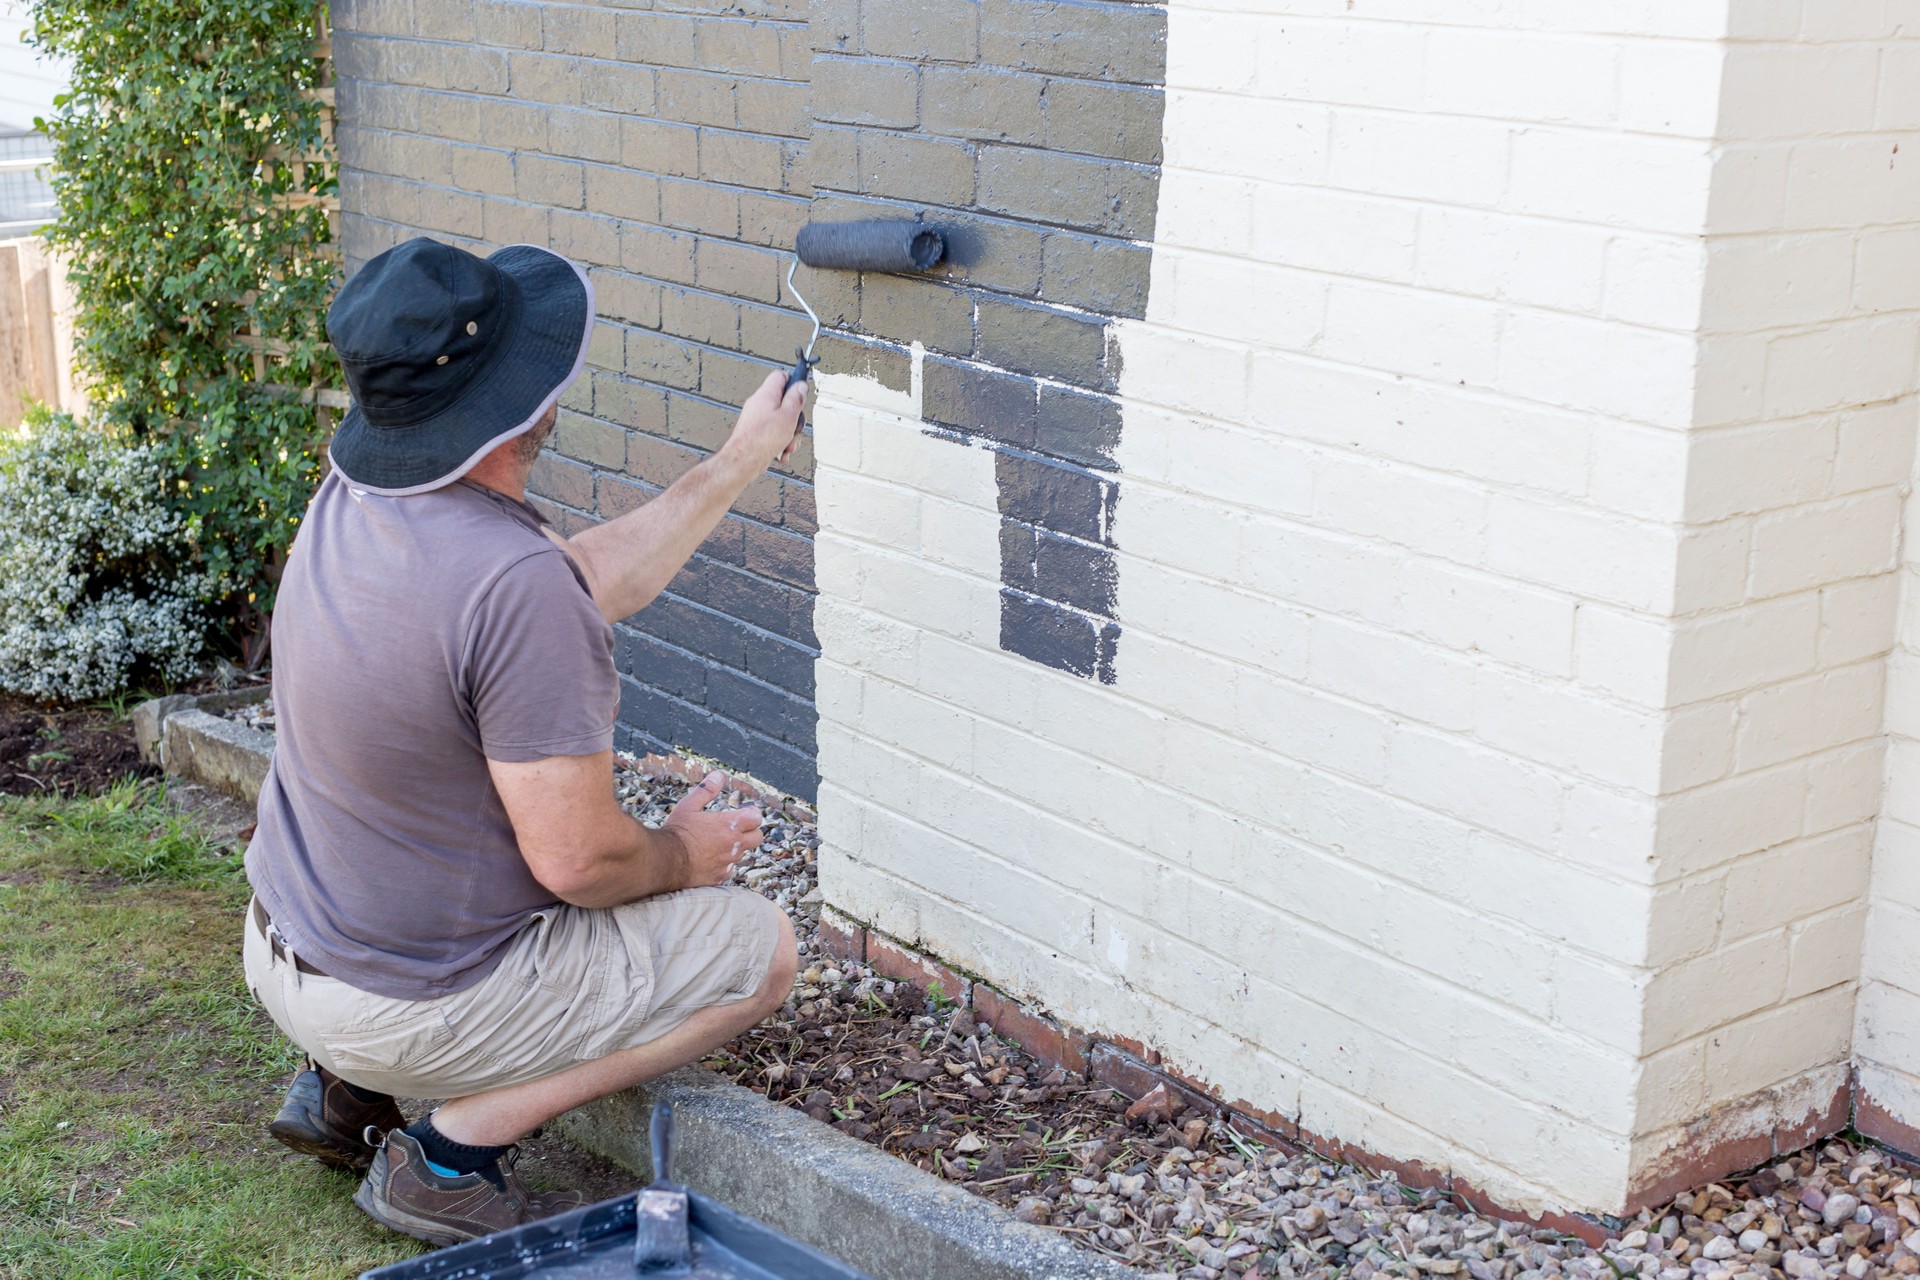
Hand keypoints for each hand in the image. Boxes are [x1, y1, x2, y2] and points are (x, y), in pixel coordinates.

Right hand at [661, 771, 762, 888]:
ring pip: (742, 854)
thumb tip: (718, 775)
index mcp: (729, 825)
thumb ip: (706, 790)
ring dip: (735, 848)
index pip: (757, 818)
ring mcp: (728, 862)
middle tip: (736, 829)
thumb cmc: (676, 831)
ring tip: (716, 844)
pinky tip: (709, 860)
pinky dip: (723, 864)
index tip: (745, 813)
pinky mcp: (720, 877)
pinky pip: (729, 869)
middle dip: (751, 831)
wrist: (665, 860)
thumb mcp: (688, 805)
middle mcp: (733, 845)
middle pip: (758, 837)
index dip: (752, 814)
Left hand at [723, 369, 807, 472]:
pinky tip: (780, 452)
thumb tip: (801, 386)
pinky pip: (774, 433)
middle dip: (794, 418)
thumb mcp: (788, 416)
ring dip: (789, 435)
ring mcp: (757, 419)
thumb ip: (796, 399)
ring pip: (781, 421)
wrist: (743, 461)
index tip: (801, 395)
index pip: (781, 376)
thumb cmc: (761, 439)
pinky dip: (780, 443)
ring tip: (787, 444)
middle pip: (784, 402)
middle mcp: (759, 404)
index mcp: (766, 394)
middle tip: (795, 427)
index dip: (794, 383)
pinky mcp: (756, 433)